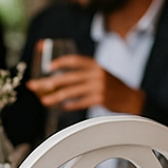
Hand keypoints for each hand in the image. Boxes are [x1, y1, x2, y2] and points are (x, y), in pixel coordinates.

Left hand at [27, 55, 144, 114]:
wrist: (132, 98)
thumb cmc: (113, 87)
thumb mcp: (101, 74)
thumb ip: (84, 74)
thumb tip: (60, 79)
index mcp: (95, 65)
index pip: (74, 60)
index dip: (59, 63)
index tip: (47, 68)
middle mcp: (96, 74)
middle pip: (67, 77)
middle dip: (48, 82)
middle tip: (35, 86)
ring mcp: (98, 87)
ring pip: (71, 92)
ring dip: (55, 97)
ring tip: (44, 101)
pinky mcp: (100, 99)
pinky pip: (80, 102)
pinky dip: (70, 105)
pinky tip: (63, 107)